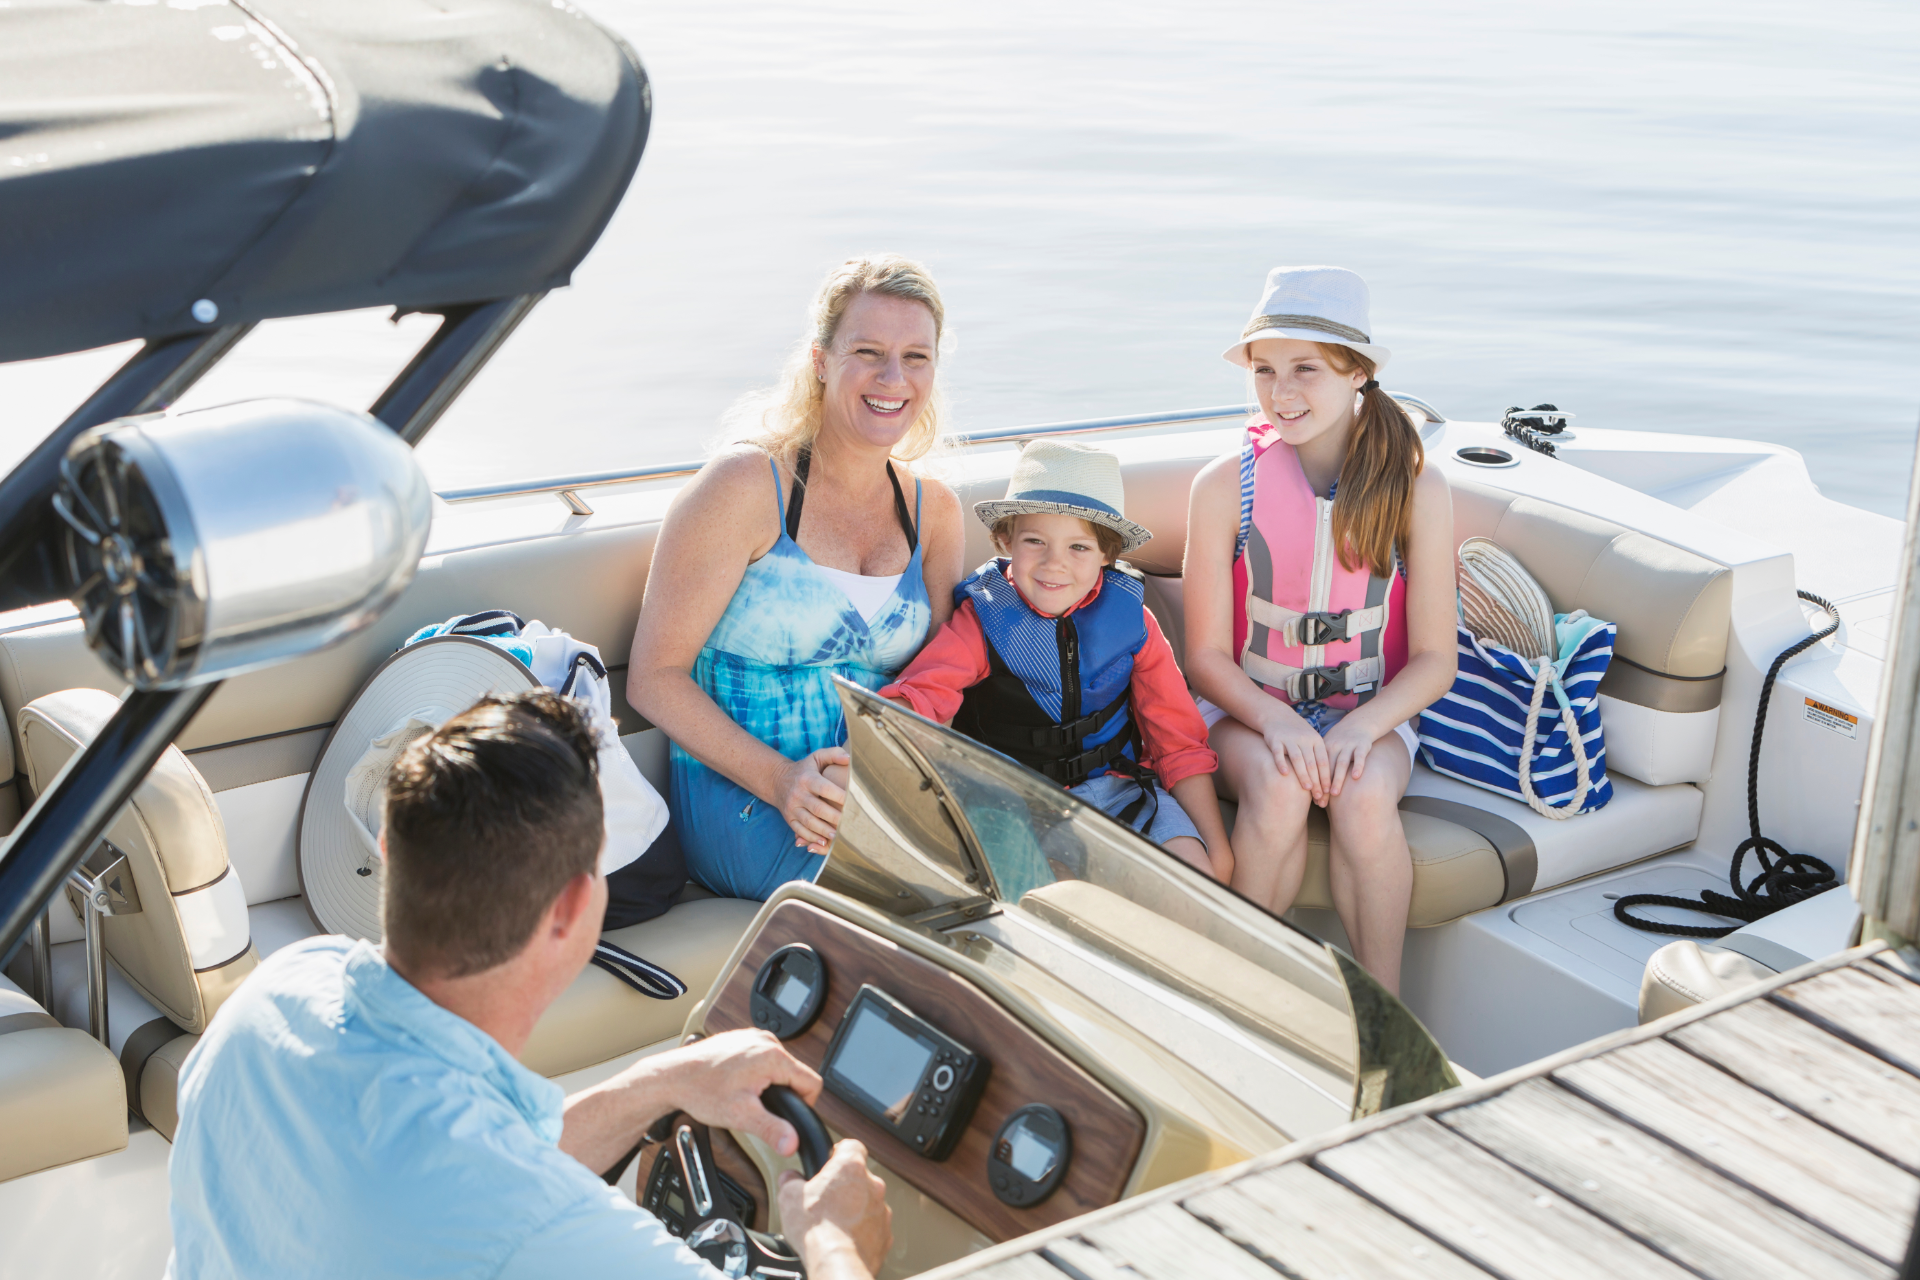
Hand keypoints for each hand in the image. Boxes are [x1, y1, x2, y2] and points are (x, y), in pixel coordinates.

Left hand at [657, 1030, 822, 1157]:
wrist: (673, 1077)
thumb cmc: (701, 1091)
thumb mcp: (741, 1116)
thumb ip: (772, 1130)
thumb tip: (792, 1144)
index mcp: (773, 1056)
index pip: (812, 1082)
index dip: (804, 1104)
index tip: (785, 1115)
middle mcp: (766, 1041)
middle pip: (795, 1073)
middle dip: (782, 1094)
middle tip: (757, 1106)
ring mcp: (754, 1037)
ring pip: (779, 1066)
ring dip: (769, 1083)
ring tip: (745, 1094)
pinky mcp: (743, 1039)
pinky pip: (763, 1057)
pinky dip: (756, 1072)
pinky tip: (738, 1083)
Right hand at [776, 747, 850, 852]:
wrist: (777, 780)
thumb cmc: (805, 769)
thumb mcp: (816, 757)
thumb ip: (833, 754)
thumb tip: (849, 758)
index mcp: (807, 779)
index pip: (824, 788)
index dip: (839, 796)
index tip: (854, 803)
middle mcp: (798, 794)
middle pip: (817, 808)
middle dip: (834, 818)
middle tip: (849, 825)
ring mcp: (792, 807)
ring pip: (809, 822)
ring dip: (824, 831)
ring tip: (838, 836)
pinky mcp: (789, 818)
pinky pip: (799, 830)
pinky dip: (811, 838)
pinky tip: (824, 842)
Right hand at [778, 1139, 891, 1277]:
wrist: (837, 1262)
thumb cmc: (818, 1230)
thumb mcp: (789, 1197)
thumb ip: (790, 1181)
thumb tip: (790, 1179)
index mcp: (850, 1167)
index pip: (851, 1145)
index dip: (838, 1152)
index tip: (830, 1161)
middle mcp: (872, 1185)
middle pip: (859, 1177)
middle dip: (844, 1186)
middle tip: (826, 1200)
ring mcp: (882, 1210)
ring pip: (868, 1203)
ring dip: (854, 1209)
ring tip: (834, 1224)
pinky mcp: (885, 1234)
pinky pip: (873, 1227)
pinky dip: (861, 1231)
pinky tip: (844, 1239)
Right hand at [1261, 709, 1330, 805]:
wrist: (1277, 715)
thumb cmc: (1298, 734)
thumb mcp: (1311, 741)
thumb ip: (1318, 758)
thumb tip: (1327, 783)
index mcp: (1316, 740)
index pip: (1323, 761)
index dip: (1326, 777)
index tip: (1328, 792)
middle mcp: (1304, 739)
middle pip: (1312, 762)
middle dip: (1316, 781)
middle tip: (1319, 796)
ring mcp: (1290, 738)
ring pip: (1298, 759)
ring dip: (1303, 774)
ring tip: (1307, 788)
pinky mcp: (1275, 739)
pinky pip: (1279, 753)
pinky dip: (1281, 763)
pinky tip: (1284, 774)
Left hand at [1322, 717, 1376, 797]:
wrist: (1359, 723)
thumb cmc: (1341, 741)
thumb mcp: (1328, 747)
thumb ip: (1322, 764)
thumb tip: (1314, 788)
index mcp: (1324, 748)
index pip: (1317, 768)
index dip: (1315, 784)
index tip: (1313, 800)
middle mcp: (1334, 746)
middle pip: (1327, 768)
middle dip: (1323, 785)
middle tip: (1321, 801)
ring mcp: (1348, 745)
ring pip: (1341, 763)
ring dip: (1337, 779)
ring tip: (1334, 793)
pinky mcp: (1362, 745)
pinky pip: (1359, 756)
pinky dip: (1357, 766)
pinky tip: (1355, 777)